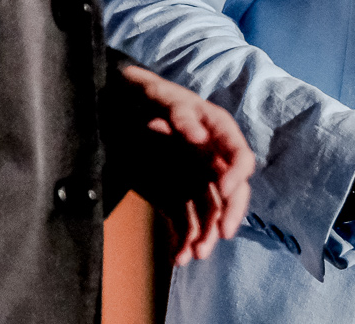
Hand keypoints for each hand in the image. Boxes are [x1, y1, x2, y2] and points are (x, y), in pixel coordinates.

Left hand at [114, 64, 256, 264]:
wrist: (116, 107)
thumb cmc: (145, 97)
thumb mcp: (162, 98)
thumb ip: (181, 114)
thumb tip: (198, 137)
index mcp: (216, 133)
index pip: (238, 156)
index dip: (237, 173)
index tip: (226, 189)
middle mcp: (210, 161)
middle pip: (230, 192)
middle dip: (227, 214)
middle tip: (220, 234)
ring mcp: (193, 181)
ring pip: (208, 214)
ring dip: (204, 236)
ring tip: (194, 255)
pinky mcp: (173, 197)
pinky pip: (184, 223)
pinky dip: (183, 241)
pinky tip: (178, 258)